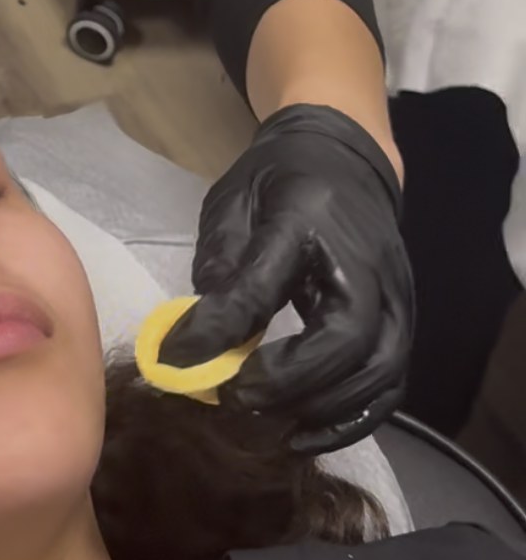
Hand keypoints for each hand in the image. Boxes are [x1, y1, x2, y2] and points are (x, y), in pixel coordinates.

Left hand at [161, 104, 413, 452]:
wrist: (344, 156)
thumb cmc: (280, 179)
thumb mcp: (233, 202)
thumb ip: (220, 265)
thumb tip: (196, 338)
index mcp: (310, 217)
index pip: (270, 280)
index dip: (228, 324)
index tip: (182, 357)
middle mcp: (367, 262)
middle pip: (346, 342)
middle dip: (287, 382)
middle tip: (232, 396)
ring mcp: (397, 295)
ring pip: (378, 374)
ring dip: (320, 409)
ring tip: (266, 420)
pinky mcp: (406, 323)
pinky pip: (390, 387)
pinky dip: (351, 420)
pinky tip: (306, 431)